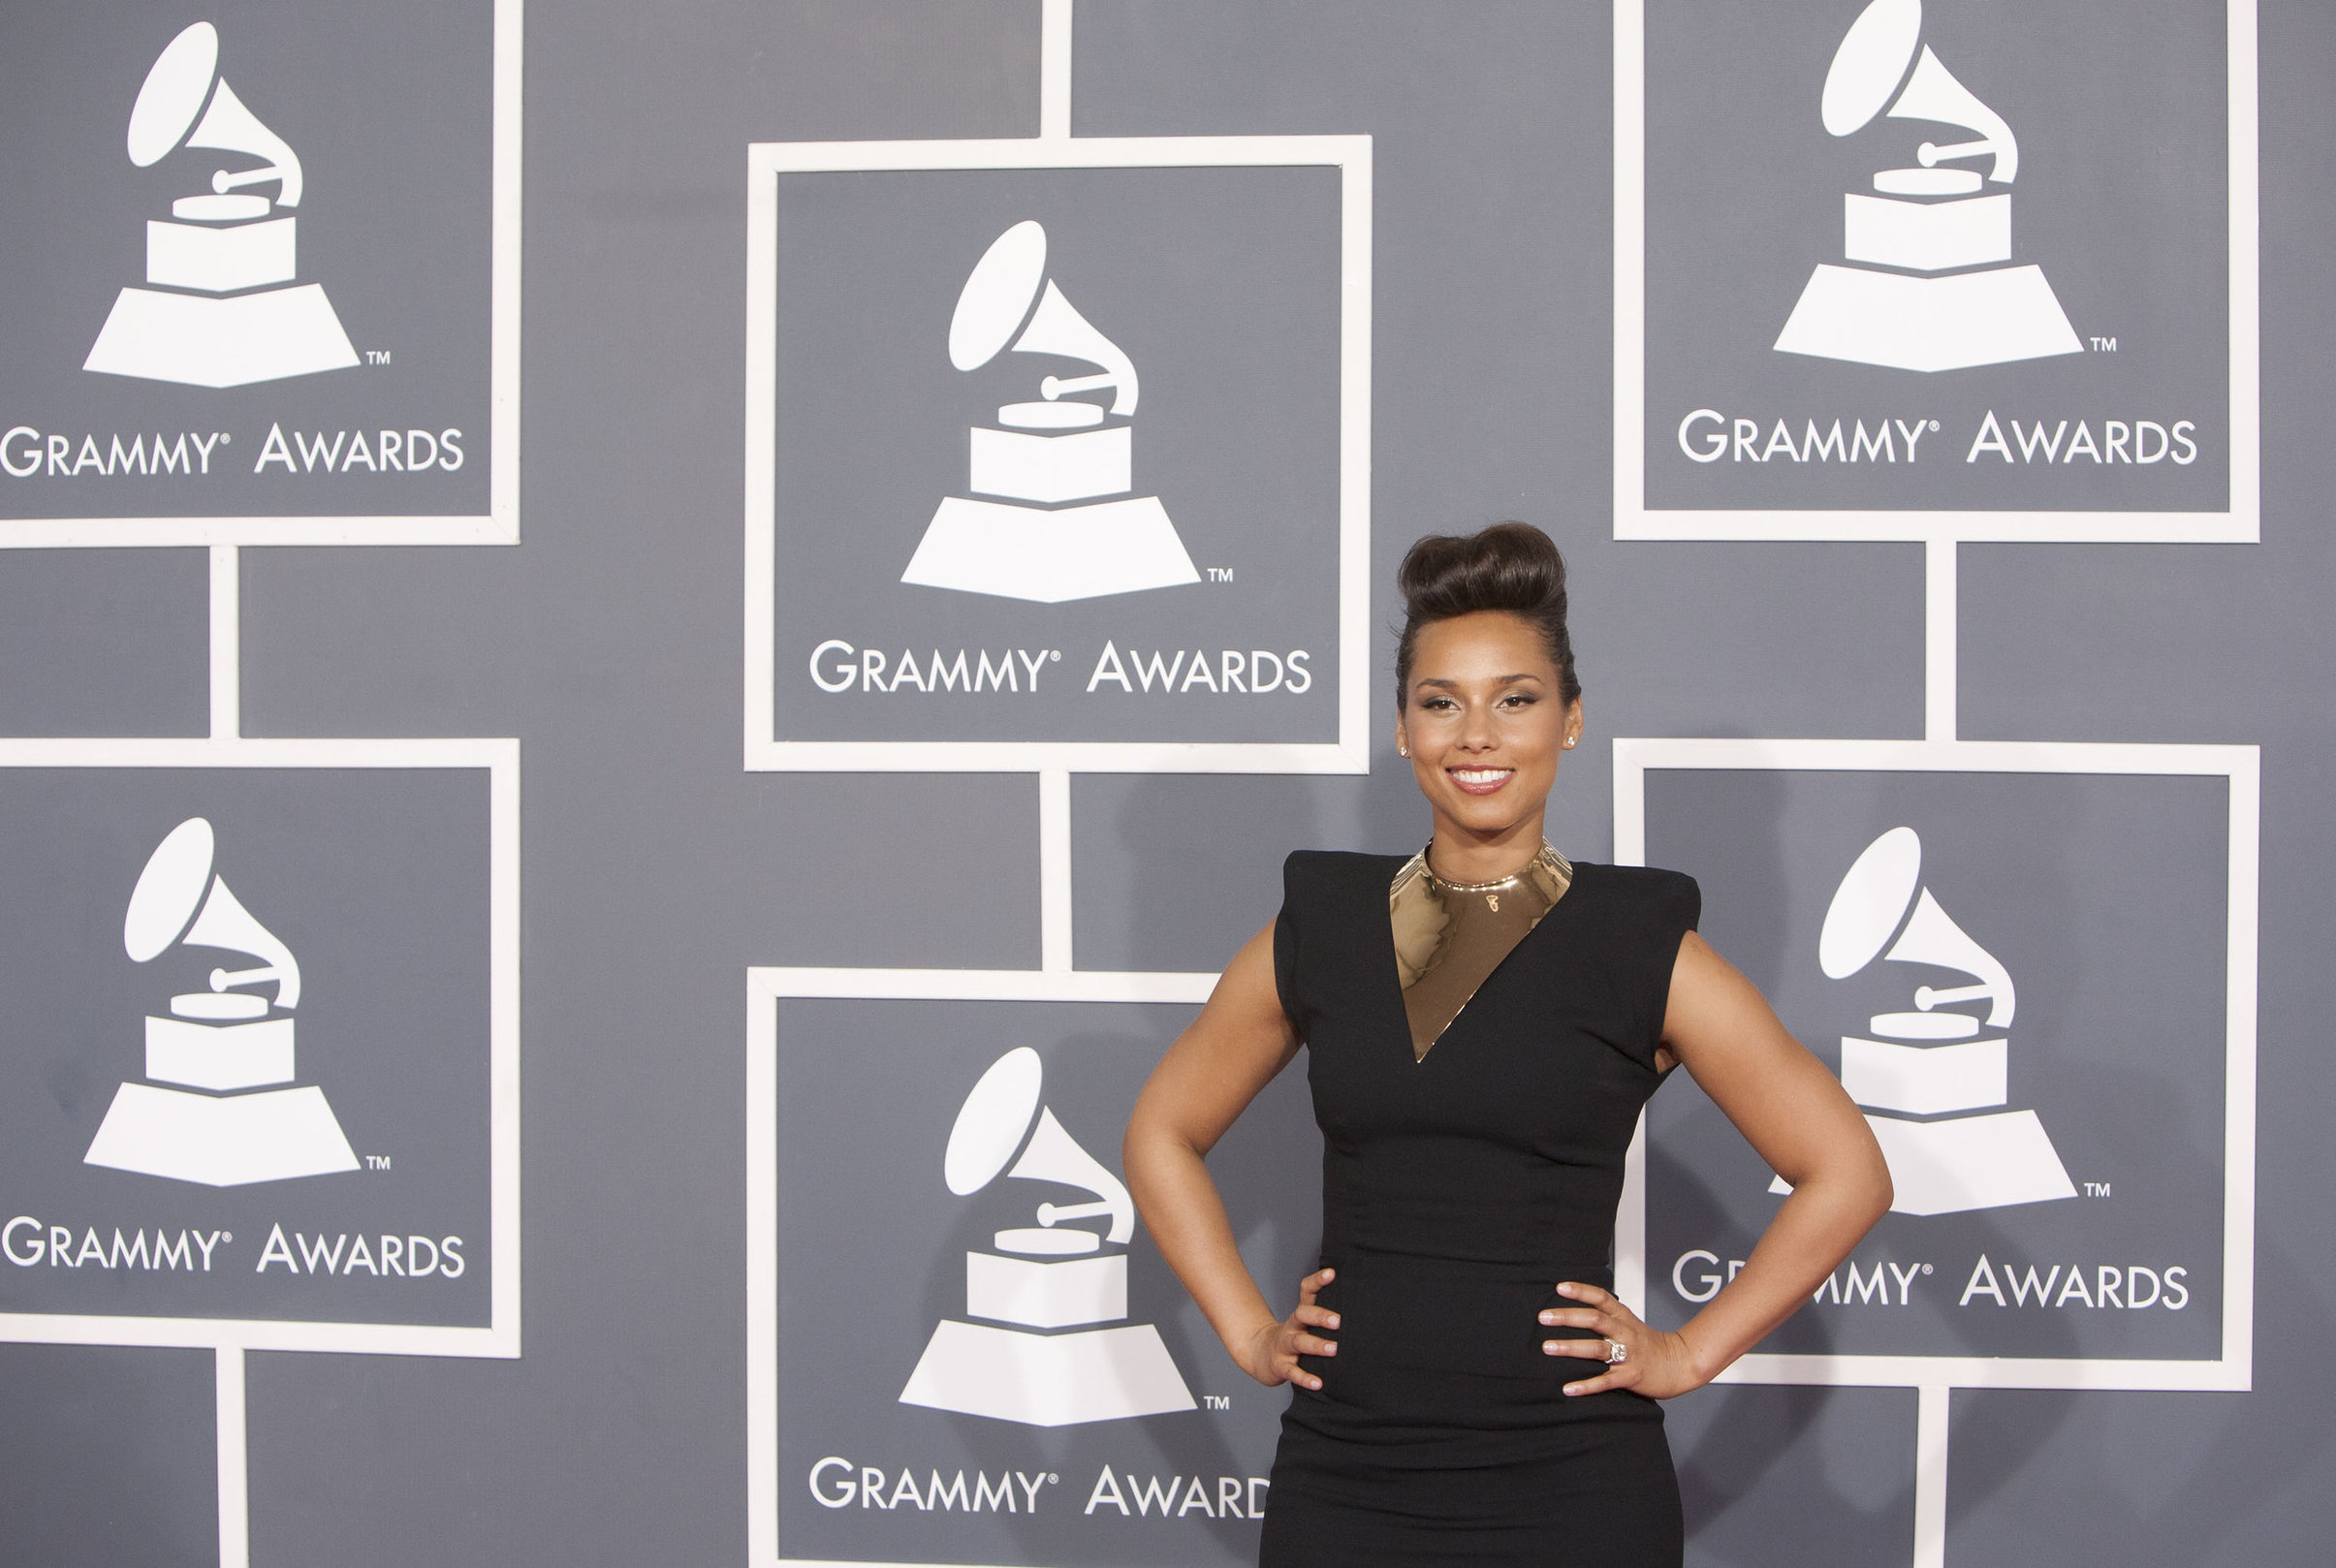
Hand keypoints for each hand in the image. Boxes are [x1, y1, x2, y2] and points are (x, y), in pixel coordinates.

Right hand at [1232, 1268, 1339, 1389]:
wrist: (1259, 1355)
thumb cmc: (1292, 1338)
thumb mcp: (1304, 1323)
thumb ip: (1324, 1315)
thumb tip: (1360, 1307)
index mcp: (1300, 1314)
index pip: (1306, 1291)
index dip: (1318, 1281)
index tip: (1332, 1273)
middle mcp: (1292, 1327)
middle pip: (1303, 1315)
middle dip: (1320, 1316)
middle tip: (1339, 1321)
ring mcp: (1284, 1346)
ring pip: (1299, 1342)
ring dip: (1317, 1346)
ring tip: (1334, 1349)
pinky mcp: (1280, 1366)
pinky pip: (1293, 1372)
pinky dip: (1305, 1378)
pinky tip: (1318, 1383)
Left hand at [1539, 1281, 1706, 1398]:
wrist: (1680, 1364)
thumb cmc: (1649, 1343)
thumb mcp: (1629, 1322)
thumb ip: (1607, 1315)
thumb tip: (1575, 1308)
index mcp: (1624, 1317)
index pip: (1601, 1298)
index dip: (1581, 1290)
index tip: (1559, 1288)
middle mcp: (1625, 1333)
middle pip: (1595, 1320)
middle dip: (1567, 1318)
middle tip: (1544, 1317)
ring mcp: (1629, 1354)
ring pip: (1596, 1349)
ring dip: (1570, 1348)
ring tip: (1548, 1347)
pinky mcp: (1631, 1376)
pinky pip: (1605, 1381)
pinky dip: (1586, 1385)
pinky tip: (1568, 1388)